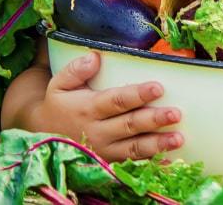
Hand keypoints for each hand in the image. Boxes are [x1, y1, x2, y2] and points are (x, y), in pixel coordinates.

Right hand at [30, 51, 183, 160]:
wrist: (44, 136)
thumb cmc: (59, 104)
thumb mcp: (59, 84)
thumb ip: (76, 70)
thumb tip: (94, 57)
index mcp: (88, 108)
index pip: (116, 100)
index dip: (137, 94)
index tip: (158, 87)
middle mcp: (98, 131)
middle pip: (130, 125)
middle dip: (154, 119)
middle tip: (176, 113)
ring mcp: (105, 150)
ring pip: (135, 148)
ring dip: (158, 144)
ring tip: (178, 138)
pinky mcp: (110, 162)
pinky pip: (133, 164)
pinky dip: (152, 163)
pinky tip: (169, 160)